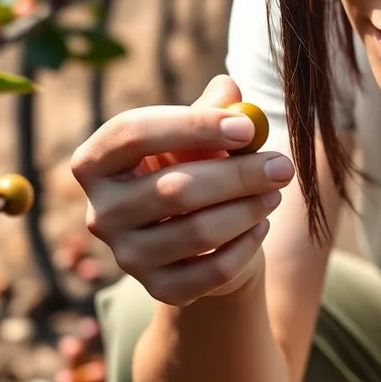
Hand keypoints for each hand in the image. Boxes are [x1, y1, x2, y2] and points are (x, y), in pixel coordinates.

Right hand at [71, 75, 294, 305]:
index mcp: (97, 161)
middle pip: (173, 189)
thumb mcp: (203, 134)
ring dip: (249, 208)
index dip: (192, 126)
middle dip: (239, 174)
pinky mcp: (158, 289)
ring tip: (275, 191)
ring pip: (199, 232)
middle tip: (283, 165)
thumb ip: (214, 109)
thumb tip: (230, 92)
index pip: (133, 133)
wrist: (202, 237)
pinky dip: (246, 245)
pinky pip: (213, 270)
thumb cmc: (197, 167)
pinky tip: (261, 223)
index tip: (248, 127)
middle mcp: (101, 211)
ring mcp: (126, 256)